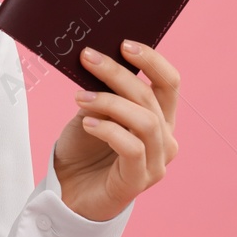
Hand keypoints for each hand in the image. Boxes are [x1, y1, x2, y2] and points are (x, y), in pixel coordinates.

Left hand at [50, 40, 180, 222]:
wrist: (68, 193)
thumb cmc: (82, 150)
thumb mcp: (92, 113)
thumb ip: (103, 93)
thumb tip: (97, 58)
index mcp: (159, 118)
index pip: (169, 84)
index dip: (152, 61)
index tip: (124, 43)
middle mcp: (165, 139)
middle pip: (151, 97)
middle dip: (118, 73)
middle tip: (88, 58)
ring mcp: (156, 162)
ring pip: (144, 121)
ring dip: (110, 102)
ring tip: (80, 97)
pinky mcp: (139, 180)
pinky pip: (133, 148)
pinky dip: (109, 130)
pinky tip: (88, 124)